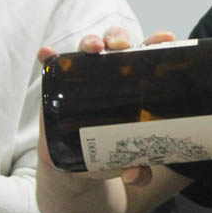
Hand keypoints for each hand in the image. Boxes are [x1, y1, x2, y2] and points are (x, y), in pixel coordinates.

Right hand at [38, 27, 175, 184]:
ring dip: (91, 42)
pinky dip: (48, 57)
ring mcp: (83, 77)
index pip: (148, 54)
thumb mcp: (128, 159)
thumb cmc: (112, 151)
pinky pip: (53, 66)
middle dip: (120, 38)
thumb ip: (137, 169)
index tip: (165, 38)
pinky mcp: (60, 87)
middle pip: (117, 44)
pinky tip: (46, 54)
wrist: (78, 167)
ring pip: (88, 49)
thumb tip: (137, 175)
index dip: (156, 42)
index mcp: (136, 81)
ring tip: (94, 48)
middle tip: (122, 46)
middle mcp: (110, 72)